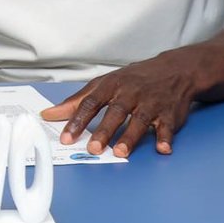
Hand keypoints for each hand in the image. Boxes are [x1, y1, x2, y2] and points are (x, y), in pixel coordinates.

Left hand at [41, 51, 199, 157]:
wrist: (174, 69)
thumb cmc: (133, 79)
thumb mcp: (103, 84)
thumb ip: (77, 101)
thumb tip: (49, 114)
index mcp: (111, 86)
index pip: (91, 103)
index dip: (77, 121)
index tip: (67, 137)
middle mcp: (131, 93)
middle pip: (115, 112)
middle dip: (104, 131)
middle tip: (92, 148)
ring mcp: (151, 103)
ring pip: (139, 120)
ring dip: (130, 136)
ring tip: (120, 152)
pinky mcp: (169, 113)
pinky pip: (167, 126)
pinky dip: (165, 137)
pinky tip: (162, 148)